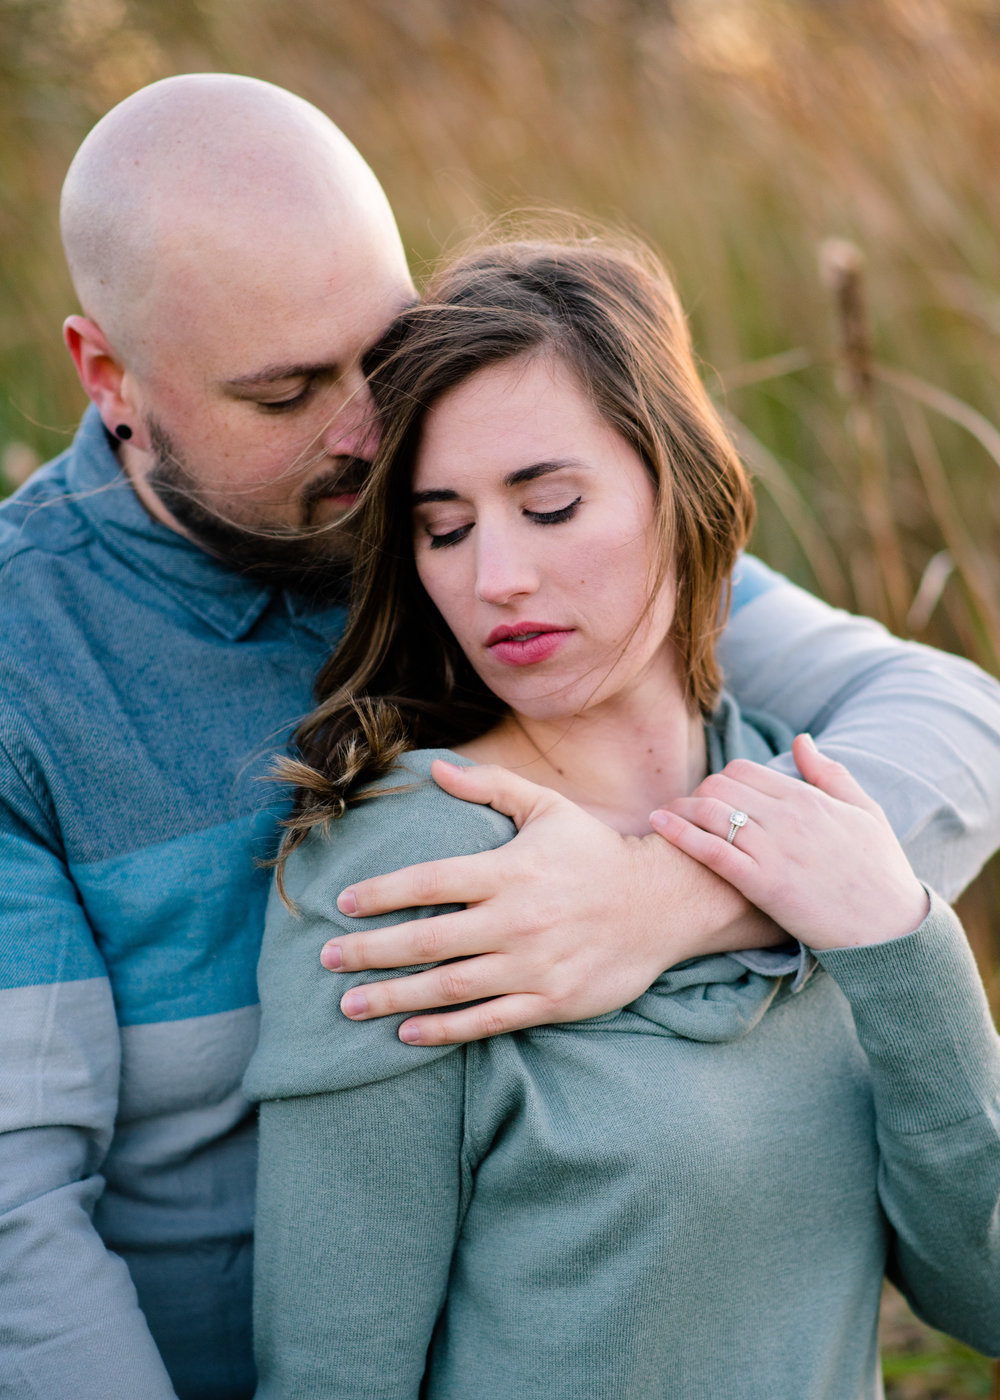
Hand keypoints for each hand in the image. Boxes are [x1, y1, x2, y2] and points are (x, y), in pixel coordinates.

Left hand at [322, 759, 780, 1043]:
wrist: (662, 904)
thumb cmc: (595, 852)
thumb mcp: (547, 809)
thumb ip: (490, 786)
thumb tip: (435, 769)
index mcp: (509, 870)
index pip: (429, 881)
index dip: (381, 892)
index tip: (343, 903)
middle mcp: (515, 920)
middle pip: (426, 940)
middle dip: (370, 951)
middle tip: (327, 957)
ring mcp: (532, 965)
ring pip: (448, 987)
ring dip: (393, 997)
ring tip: (349, 1004)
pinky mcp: (549, 1000)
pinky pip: (486, 1021)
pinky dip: (443, 1029)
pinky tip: (406, 1032)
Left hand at [651, 734, 929, 949]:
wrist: (891, 929)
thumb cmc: (880, 871)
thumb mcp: (864, 812)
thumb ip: (829, 774)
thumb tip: (800, 740)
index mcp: (809, 798)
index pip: (744, 770)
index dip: (721, 780)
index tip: (714, 796)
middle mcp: (788, 817)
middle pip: (720, 785)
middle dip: (698, 794)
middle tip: (688, 810)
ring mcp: (774, 850)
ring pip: (710, 811)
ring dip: (681, 809)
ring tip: (665, 816)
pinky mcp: (762, 884)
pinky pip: (711, 850)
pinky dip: (680, 833)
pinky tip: (659, 825)